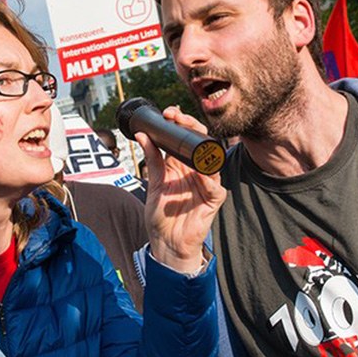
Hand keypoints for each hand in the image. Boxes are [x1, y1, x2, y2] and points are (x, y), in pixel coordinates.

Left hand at [135, 106, 225, 273]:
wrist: (166, 243)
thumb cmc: (161, 216)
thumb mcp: (153, 183)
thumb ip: (152, 160)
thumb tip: (142, 135)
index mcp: (181, 164)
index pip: (185, 137)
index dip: (180, 123)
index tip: (168, 113)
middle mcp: (196, 170)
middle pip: (201, 142)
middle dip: (191, 126)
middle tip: (177, 117)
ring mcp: (207, 183)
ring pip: (212, 159)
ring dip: (201, 147)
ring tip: (189, 137)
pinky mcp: (213, 199)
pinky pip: (215, 185)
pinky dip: (208, 178)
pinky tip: (200, 171)